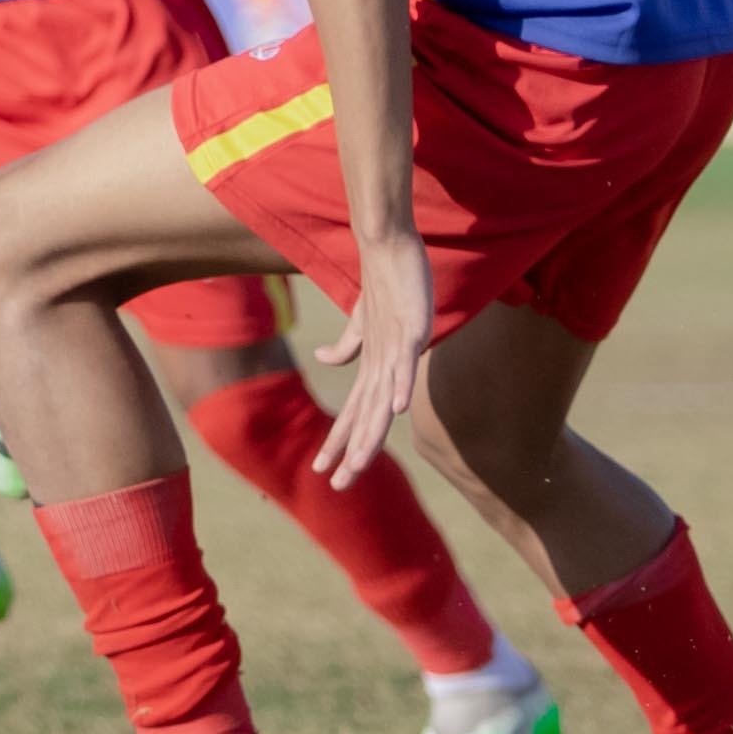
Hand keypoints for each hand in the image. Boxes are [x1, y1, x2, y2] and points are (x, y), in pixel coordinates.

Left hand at [309, 233, 435, 483]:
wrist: (386, 248)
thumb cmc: (381, 288)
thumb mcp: (364, 326)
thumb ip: (348, 347)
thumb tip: (325, 360)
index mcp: (369, 367)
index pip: (354, 414)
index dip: (341, 443)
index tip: (325, 474)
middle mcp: (375, 363)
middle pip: (363, 417)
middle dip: (351, 451)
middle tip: (335, 486)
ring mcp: (390, 348)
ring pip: (379, 399)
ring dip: (370, 431)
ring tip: (359, 460)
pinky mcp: (407, 329)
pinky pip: (404, 362)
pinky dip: (400, 384)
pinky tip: (396, 408)